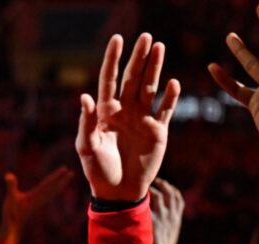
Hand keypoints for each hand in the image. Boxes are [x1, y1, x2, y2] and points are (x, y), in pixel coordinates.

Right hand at [0, 167, 74, 243]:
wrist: (13, 231)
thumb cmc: (11, 215)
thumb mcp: (10, 198)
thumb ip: (10, 186)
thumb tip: (8, 175)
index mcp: (35, 196)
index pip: (48, 184)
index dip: (56, 176)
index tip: (65, 169)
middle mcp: (39, 200)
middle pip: (53, 189)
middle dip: (62, 181)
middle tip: (71, 173)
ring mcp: (37, 205)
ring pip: (51, 194)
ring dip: (58, 187)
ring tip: (64, 181)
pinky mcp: (34, 208)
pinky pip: (46, 198)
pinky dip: (51, 193)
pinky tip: (50, 193)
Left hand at [76, 33, 180, 201]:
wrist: (118, 193)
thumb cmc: (97, 171)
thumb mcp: (87, 147)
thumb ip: (86, 122)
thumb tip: (85, 96)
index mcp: (105, 112)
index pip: (109, 79)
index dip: (113, 59)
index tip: (118, 39)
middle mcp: (124, 110)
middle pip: (132, 78)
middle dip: (139, 57)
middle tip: (147, 37)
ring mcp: (142, 119)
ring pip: (150, 88)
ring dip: (155, 68)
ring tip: (160, 47)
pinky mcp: (157, 131)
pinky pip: (165, 109)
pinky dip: (170, 96)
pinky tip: (173, 82)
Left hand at [149, 178, 184, 243]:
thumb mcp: (170, 237)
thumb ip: (168, 226)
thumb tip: (163, 224)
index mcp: (177, 219)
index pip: (178, 200)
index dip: (173, 191)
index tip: (167, 187)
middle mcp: (171, 214)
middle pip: (170, 193)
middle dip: (163, 185)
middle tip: (155, 181)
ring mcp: (162, 215)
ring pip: (158, 194)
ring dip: (152, 188)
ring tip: (144, 187)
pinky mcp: (152, 218)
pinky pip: (147, 202)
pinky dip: (143, 196)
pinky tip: (137, 195)